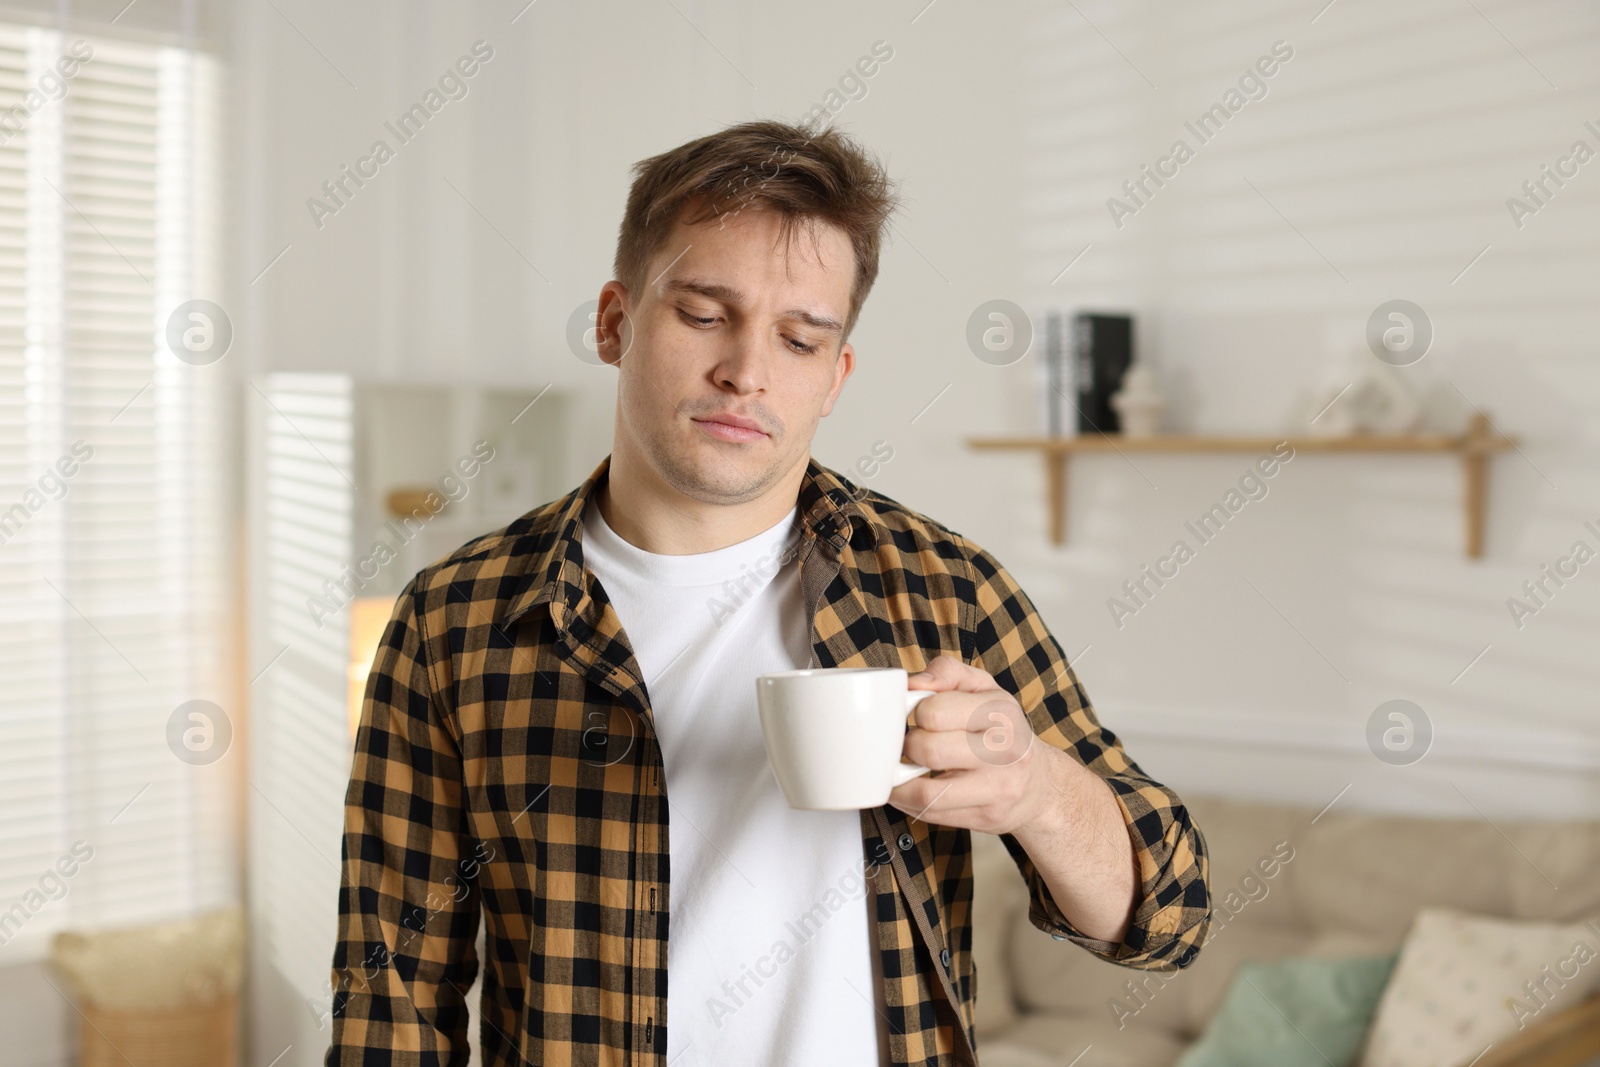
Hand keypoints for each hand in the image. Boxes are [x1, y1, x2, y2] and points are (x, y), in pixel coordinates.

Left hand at [888, 654, 1067, 834]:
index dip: (917, 712)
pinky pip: (931, 814)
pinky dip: (909, 803)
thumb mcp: (985, 688)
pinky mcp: (986, 816)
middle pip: (928, 751)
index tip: (919, 716)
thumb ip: (947, 672)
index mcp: (1000, 712)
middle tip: (913, 744)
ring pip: (926, 792)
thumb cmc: (1004, 731)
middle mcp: (1005, 750)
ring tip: (901, 771)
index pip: (935, 711)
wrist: (1040, 784)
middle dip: (909, 747)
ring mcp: (997, 788)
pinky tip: (910, 791)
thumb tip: (913, 683)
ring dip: (900, 783)